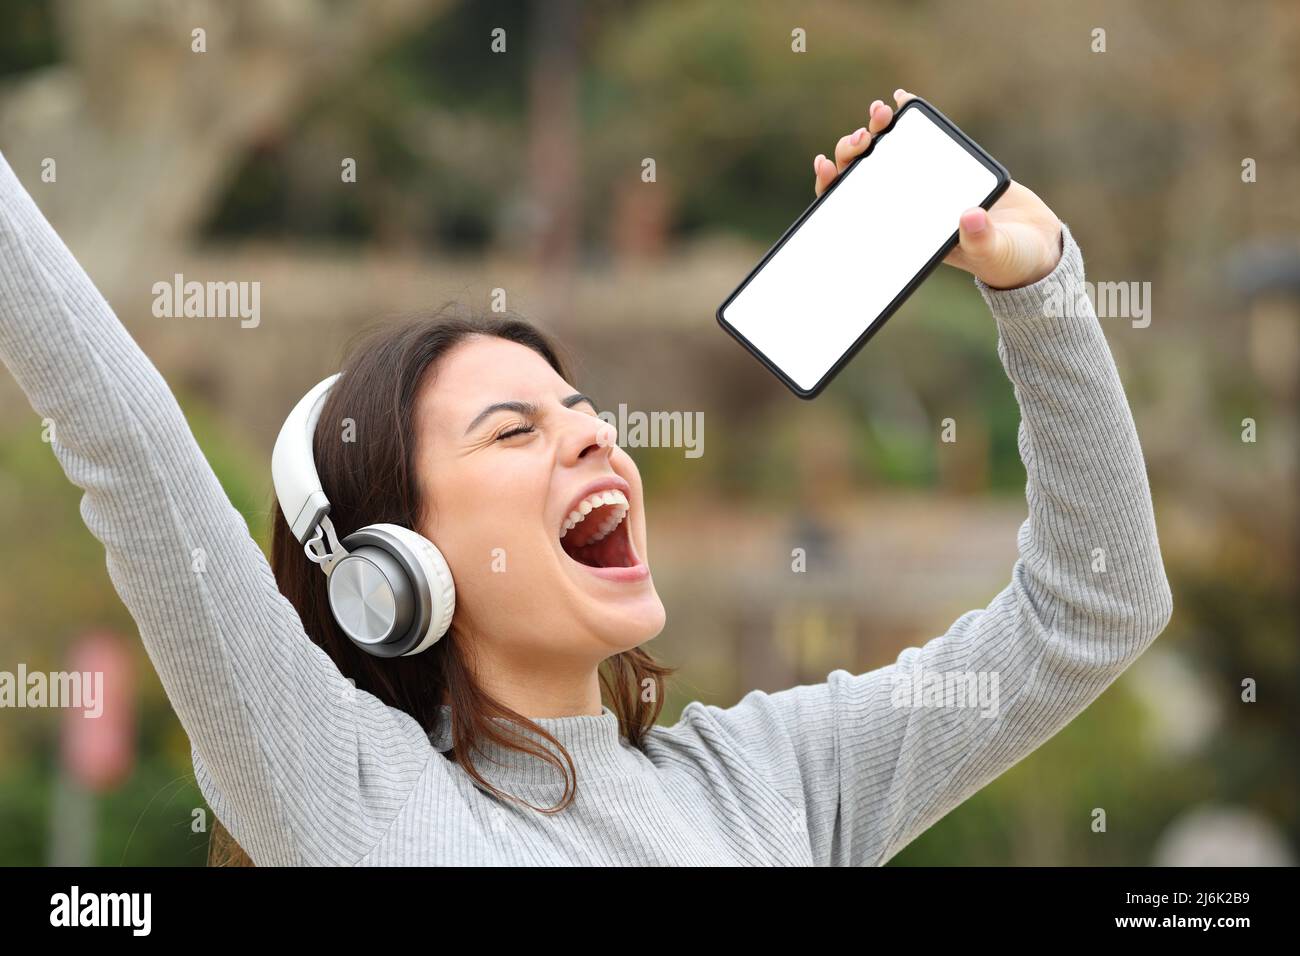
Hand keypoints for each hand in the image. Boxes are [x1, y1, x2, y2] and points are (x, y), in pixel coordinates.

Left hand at [813, 89, 1062, 289]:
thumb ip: (981, 240)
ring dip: (877, 131)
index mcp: (903, 233)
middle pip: (862, 176)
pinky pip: (921, 139)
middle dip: (852, 153)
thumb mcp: (994, 253)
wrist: (1036, 244)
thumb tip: (968, 217)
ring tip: (880, 112)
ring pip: (886, 154)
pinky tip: (902, 99)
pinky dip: (909, 118)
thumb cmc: (1007, 258)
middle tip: (861, 138)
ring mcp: (923, 184)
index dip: (833, 188)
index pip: (852, 211)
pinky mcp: (947, 165)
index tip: (826, 167)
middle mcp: (906, 206)